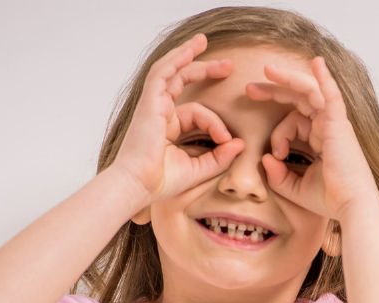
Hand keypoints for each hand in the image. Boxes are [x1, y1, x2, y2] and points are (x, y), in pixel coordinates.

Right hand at [109, 33, 244, 203]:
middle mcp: (159, 112)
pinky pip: (162, 73)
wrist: (138, 185)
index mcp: (168, 127)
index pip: (197, 113)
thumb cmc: (161, 181)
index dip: (216, 124)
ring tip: (203, 42)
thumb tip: (240, 143)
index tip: (227, 140)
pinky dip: (175, 59)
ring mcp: (153, 105)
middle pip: (182, 81)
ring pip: (171, 71)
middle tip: (229, 66)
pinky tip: (189, 48)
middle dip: (205, 70)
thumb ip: (220, 157)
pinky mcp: (149, 102)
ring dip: (187, 55)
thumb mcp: (199, 168)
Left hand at [245, 57, 378, 220]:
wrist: (351, 206)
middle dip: (274, 91)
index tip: (273, 154)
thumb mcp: (295, 188)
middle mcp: (328, 126)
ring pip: (309, 92)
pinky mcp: (339, 124)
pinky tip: (317, 63)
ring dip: (288, 79)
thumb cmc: (330, 199)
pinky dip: (325, 79)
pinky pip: (332, 96)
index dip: (277, 133)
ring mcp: (334, 123)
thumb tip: (265, 159)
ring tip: (267, 70)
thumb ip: (277, 176)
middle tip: (249, 89)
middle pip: (299, 99)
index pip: (294, 120)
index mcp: (320, 138)